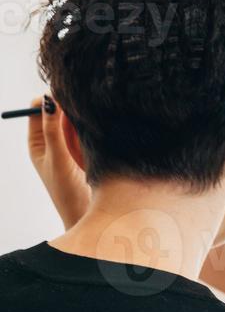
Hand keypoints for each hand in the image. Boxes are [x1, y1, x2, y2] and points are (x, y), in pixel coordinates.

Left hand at [27, 95, 91, 228]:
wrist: (88, 214)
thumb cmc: (66, 192)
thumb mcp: (57, 159)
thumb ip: (52, 130)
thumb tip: (48, 101)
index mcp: (37, 142)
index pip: (37, 109)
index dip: (49, 100)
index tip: (63, 97)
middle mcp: (52, 139)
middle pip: (57, 110)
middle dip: (67, 103)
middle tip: (82, 101)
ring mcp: (70, 142)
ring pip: (74, 117)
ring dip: (81, 114)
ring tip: (92, 116)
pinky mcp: (87, 145)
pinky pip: (88, 126)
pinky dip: (92, 123)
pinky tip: (100, 125)